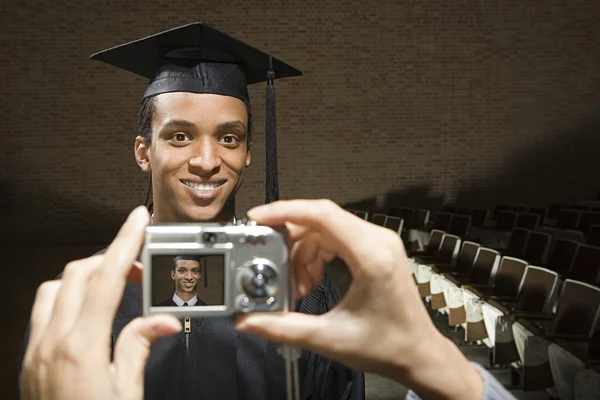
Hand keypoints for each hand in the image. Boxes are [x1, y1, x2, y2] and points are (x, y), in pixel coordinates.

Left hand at [19, 206, 181, 399]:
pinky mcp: (29, 361)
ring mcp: (35, 351)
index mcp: (80, 347)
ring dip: (85, 276)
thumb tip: (160, 321)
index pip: (107, 279)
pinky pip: (42, 311)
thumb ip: (138, 348)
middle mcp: (51, 343)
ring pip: (53, 289)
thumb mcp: (127, 393)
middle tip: (140, 262)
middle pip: (77, 275)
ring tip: (115, 283)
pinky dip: (65, 296)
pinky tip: (86, 309)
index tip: (137, 221)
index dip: (125, 244)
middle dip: (110, 258)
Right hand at [234, 199, 483, 399]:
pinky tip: (311, 280)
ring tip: (298, 286)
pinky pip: (335, 238)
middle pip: (320, 221)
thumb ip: (283, 328)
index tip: (259, 219)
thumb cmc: (387, 346)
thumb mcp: (329, 338)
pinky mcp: (375, 249)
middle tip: (271, 266)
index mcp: (372, 256)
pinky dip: (316, 255)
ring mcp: (379, 242)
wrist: (418, 354)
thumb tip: (247, 320)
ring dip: (303, 253)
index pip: (323, 215)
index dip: (286, 211)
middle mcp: (378, 241)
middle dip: (290, 242)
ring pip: (325, 229)